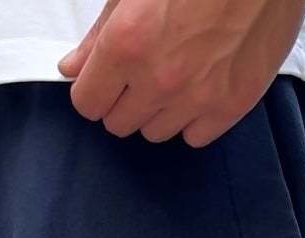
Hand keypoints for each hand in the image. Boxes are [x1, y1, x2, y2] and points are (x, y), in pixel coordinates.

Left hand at [59, 0, 304, 145]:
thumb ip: (99, 35)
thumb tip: (72, 69)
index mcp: (127, 43)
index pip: (87, 103)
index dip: (94, 90)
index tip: (105, 79)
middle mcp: (158, 79)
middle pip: (119, 124)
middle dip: (123, 100)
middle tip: (143, 71)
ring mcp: (197, 97)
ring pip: (156, 133)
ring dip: (158, 110)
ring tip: (176, 72)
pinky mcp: (232, 105)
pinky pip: (195, 137)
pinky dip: (193, 119)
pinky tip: (201, 86)